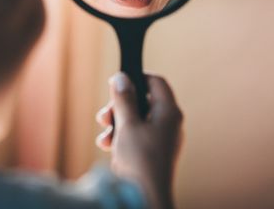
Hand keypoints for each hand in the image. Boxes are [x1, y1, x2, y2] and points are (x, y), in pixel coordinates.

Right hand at [96, 72, 183, 208]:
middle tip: (104, 115)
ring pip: (137, 120)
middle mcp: (169, 124)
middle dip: (120, 106)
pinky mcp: (153, 152)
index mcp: (169, 112)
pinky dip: (121, 137)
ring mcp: (162, 139)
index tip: (118, 84)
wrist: (144, 196)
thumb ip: (123, 98)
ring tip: (104, 135)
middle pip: (143, 102)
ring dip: (117, 123)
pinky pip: (136, 136)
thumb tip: (121, 77)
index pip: (156, 82)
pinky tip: (108, 146)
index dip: (137, 78)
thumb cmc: (140, 160)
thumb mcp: (127, 124)